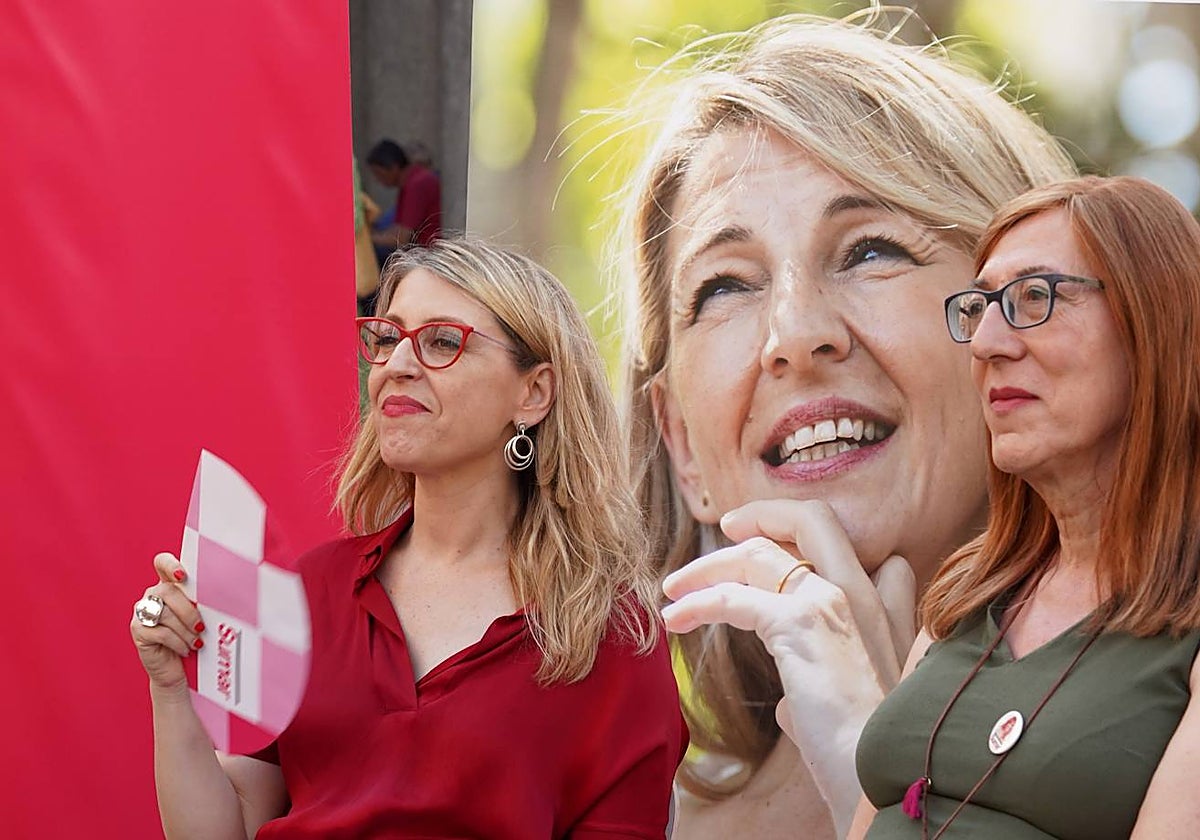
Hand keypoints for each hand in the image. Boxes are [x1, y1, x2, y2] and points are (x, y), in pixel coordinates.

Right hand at [129, 552, 205, 691]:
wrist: (178, 669)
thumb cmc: (193, 639)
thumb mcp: (200, 616)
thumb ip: (202, 602)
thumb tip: (221, 596)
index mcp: (169, 585)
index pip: (162, 563)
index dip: (170, 565)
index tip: (183, 575)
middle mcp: (152, 595)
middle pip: (166, 590)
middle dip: (188, 610)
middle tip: (201, 627)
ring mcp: (142, 612)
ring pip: (164, 613)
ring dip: (185, 630)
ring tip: (196, 642)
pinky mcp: (138, 630)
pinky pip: (160, 632)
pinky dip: (178, 642)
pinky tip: (186, 649)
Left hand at [660, 499, 916, 832]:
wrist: (881, 777)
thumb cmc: (864, 756)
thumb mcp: (850, 714)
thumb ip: (821, 692)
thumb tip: (788, 703)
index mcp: (885, 612)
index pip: (849, 543)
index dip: (808, 540)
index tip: (772, 553)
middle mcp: (865, 593)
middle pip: (812, 519)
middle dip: (762, 514)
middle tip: (726, 526)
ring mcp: (834, 601)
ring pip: (760, 552)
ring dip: (709, 566)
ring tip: (673, 588)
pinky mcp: (799, 623)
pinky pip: (734, 597)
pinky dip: (697, 602)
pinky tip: (675, 618)